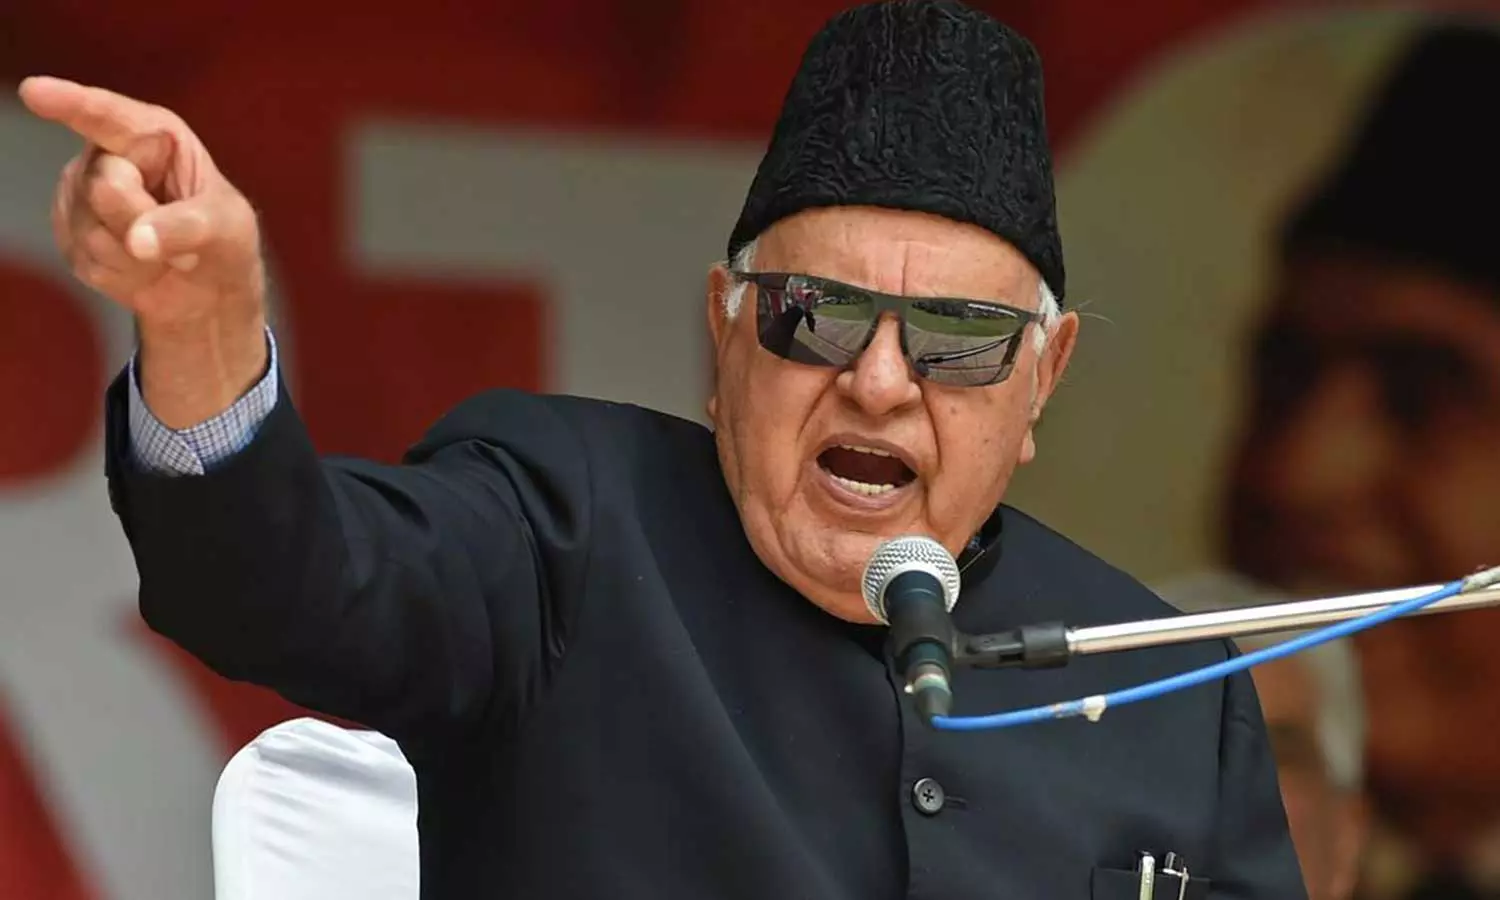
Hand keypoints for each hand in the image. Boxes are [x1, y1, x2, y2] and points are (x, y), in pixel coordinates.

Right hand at [20, 76, 268, 425]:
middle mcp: (117, 158)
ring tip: (161, 261)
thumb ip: (183, 228)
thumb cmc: (227, 250)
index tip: (38, 93)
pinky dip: (113, 274)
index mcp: (159, 139)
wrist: (206, 298)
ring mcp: (89, 195)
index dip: (74, 103)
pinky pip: (81, 255)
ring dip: (126, 254)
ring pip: (83, 222)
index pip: (110, 115)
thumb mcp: (224, 235)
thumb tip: (142, 237)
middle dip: (131, 218)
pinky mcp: (76, 233)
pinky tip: (138, 274)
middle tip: (167, 243)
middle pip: (96, 181)